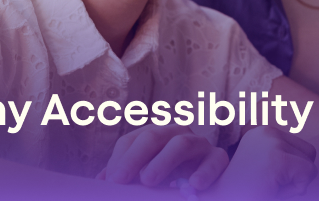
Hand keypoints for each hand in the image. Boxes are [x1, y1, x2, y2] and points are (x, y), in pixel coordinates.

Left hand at [98, 124, 227, 191]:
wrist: (201, 182)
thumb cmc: (167, 181)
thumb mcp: (143, 177)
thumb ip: (124, 177)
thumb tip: (99, 184)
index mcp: (154, 137)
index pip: (131, 141)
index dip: (120, 160)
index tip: (112, 182)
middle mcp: (176, 134)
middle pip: (153, 136)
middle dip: (134, 158)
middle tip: (121, 180)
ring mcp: (199, 144)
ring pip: (182, 143)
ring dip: (163, 161)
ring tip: (149, 180)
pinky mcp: (218, 159)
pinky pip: (215, 160)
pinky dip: (205, 171)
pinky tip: (194, 184)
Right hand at [210, 126, 316, 199]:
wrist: (221, 199)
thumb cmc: (243, 192)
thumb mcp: (264, 169)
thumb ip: (284, 159)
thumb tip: (312, 167)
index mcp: (263, 132)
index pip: (302, 149)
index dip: (293, 171)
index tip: (267, 179)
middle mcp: (267, 132)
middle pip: (310, 153)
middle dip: (298, 175)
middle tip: (271, 185)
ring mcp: (272, 144)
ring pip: (311, 165)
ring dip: (296, 183)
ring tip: (270, 188)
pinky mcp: (278, 159)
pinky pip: (308, 174)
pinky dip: (297, 189)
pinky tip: (272, 191)